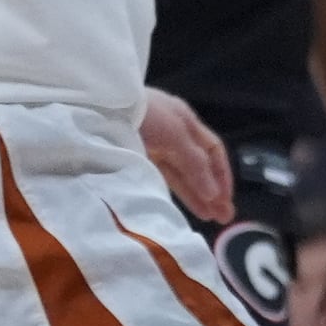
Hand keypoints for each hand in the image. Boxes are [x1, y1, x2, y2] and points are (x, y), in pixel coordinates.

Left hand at [139, 87, 234, 223]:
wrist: (99, 107)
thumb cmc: (145, 114)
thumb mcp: (176, 134)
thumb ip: (195, 163)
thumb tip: (213, 194)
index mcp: (185, 121)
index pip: (213, 150)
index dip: (222, 175)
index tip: (226, 200)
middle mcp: (172, 135)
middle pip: (198, 166)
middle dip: (213, 191)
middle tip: (223, 218)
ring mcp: (154, 147)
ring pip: (181, 175)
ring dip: (196, 196)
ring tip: (209, 218)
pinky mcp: (136, 159)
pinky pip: (162, 178)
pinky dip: (174, 192)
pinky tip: (182, 206)